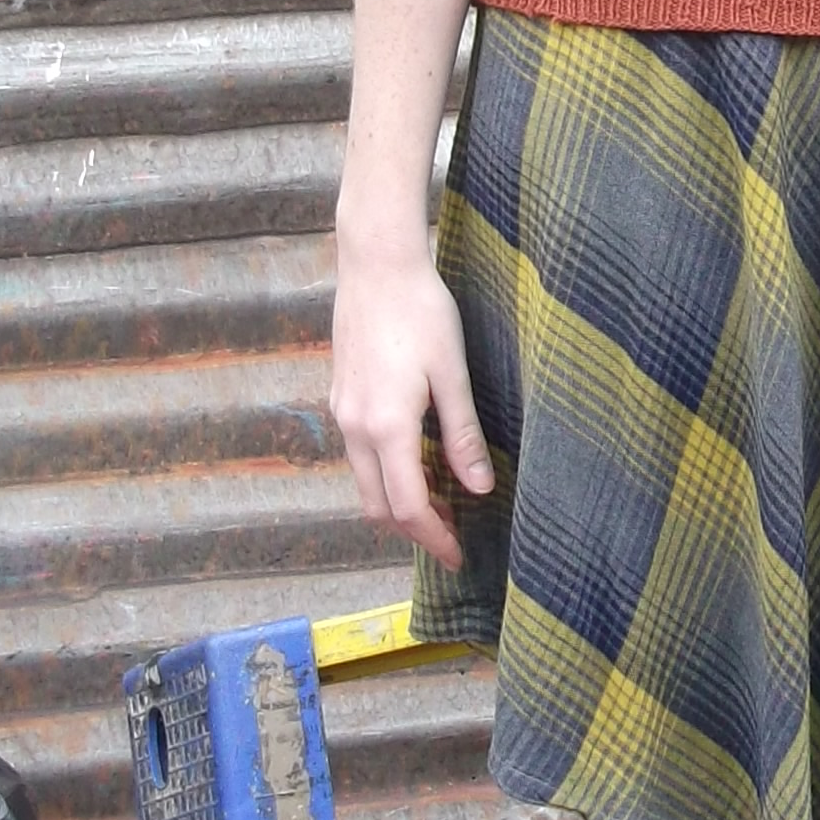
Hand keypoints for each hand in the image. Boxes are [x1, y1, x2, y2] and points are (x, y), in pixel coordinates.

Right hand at [328, 238, 493, 562]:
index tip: (458, 555)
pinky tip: (416, 464)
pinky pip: (358, 455)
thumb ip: (463, 435)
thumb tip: (478, 489)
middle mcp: (355, 428)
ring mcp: (342, 413)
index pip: (407, 506)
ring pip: (364, 482)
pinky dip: (385, 474)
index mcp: (386, 427)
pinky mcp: (341, 397)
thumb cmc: (421, 311)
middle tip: (451, 540)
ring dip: (397, 503)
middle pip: (377, 506)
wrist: (376, 264)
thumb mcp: (452, 373)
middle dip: (413, 531)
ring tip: (440, 505)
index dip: (434, 537)